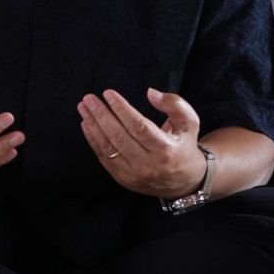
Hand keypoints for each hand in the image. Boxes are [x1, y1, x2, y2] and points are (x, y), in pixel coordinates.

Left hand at [78, 87, 206, 198]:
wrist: (184, 181)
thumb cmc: (183, 145)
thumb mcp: (189, 122)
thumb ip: (174, 104)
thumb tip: (150, 92)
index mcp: (166, 150)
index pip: (139, 127)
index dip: (121, 109)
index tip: (108, 93)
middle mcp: (149, 165)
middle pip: (119, 137)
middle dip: (101, 115)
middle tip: (89, 98)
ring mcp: (134, 174)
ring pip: (108, 148)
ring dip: (93, 125)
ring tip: (83, 107)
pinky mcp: (123, 179)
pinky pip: (103, 157)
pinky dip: (92, 139)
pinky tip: (86, 123)